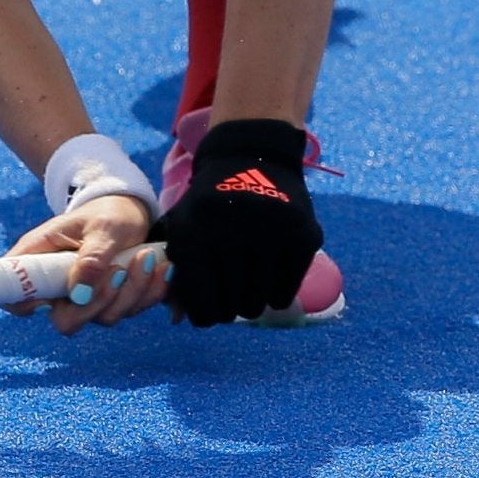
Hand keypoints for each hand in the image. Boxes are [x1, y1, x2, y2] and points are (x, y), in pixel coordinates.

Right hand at [5, 194, 167, 333]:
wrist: (133, 210)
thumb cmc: (108, 212)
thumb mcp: (101, 227)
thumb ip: (91, 259)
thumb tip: (79, 295)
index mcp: (40, 260)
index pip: (14, 296)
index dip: (25, 306)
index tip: (53, 299)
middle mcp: (60, 285)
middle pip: (66, 320)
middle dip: (99, 302)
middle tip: (118, 271)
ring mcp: (86, 296)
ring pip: (104, 316)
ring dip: (132, 291)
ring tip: (145, 257)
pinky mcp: (112, 301)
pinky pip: (131, 310)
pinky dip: (150, 292)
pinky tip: (161, 268)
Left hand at [151, 119, 322, 325]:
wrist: (250, 157)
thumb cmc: (207, 202)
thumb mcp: (180, 225)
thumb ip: (175, 270)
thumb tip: (180, 320)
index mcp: (195, 231)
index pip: (201, 298)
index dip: (204, 314)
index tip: (209, 314)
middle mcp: (233, 232)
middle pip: (232, 305)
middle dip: (229, 309)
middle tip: (230, 301)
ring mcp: (272, 234)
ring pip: (260, 302)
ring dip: (253, 303)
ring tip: (248, 288)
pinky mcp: (303, 236)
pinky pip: (286, 291)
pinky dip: (276, 295)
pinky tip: (269, 281)